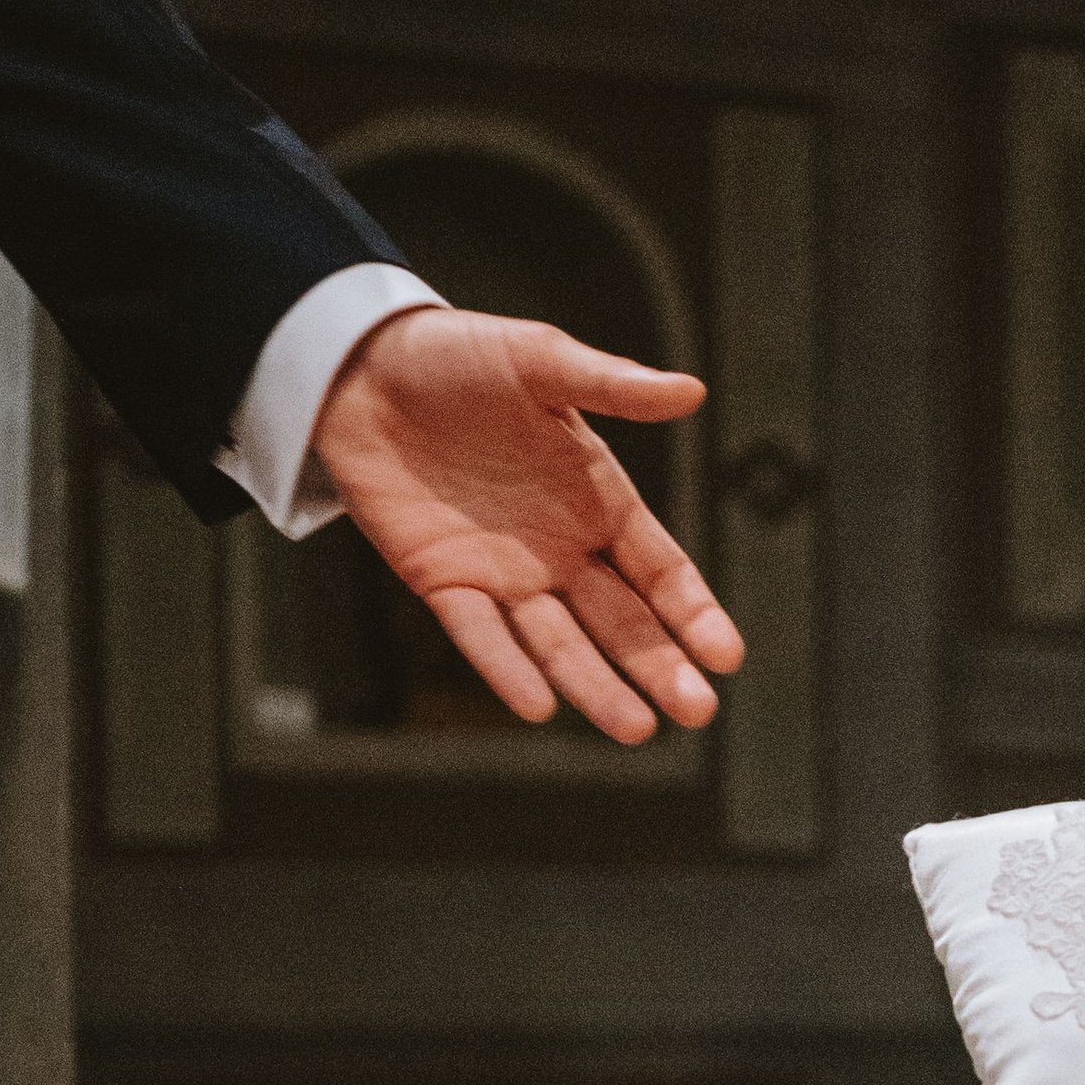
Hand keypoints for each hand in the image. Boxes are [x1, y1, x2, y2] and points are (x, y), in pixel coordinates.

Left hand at [312, 306, 746, 743]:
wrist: (358, 366)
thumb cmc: (458, 356)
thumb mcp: (539, 360)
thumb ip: (611, 384)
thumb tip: (691, 391)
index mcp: (600, 501)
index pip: (661, 571)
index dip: (694, 613)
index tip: (725, 656)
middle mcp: (562, 550)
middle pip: (623, 622)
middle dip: (659, 667)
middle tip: (695, 710)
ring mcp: (505, 575)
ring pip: (559, 645)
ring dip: (596, 687)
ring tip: (634, 728)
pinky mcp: (444, 584)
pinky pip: (480, 636)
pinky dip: (506, 670)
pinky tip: (538, 705)